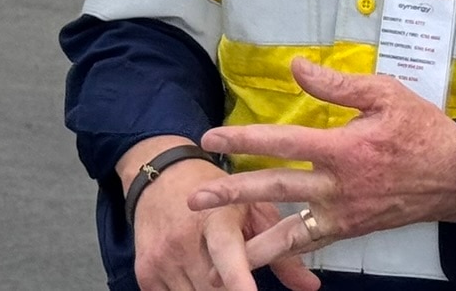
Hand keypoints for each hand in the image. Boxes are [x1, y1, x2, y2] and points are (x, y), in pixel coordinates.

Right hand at [124, 137, 317, 290]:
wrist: (159, 176)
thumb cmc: (217, 190)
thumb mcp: (253, 209)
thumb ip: (282, 250)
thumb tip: (312, 288)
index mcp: (217, 219)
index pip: (226, 254)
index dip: (238, 279)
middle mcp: (184, 240)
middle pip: (213, 289)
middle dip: (231, 290)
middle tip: (242, 281)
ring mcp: (161, 258)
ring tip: (214, 270)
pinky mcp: (144, 273)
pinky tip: (195, 276)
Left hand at [190, 57, 455, 270]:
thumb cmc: (422, 130)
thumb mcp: (385, 94)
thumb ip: (338, 85)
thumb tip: (297, 67)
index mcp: (343, 148)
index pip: (283, 142)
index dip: (243, 140)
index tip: (211, 139)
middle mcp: (337, 186)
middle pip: (275, 189)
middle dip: (232, 194)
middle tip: (196, 198)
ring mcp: (343, 213)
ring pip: (290, 230)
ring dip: (253, 239)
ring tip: (219, 251)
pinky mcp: (351, 229)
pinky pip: (313, 243)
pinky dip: (286, 253)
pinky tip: (262, 257)